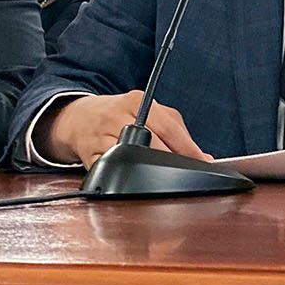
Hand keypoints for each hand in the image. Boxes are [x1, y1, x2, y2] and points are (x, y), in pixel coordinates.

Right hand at [40, 91, 209, 167]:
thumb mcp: (147, 109)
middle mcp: (118, 117)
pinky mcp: (92, 157)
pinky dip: (131, 180)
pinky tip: (140, 182)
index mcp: (136, 101)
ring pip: (135, 161)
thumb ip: (176, 129)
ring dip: (153, 174)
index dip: (188, 149)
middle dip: (173, 163)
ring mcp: (103, 137)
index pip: (168, 128)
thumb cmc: (120, 114)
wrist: (80, 118)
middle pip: (153, 146)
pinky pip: (116, 172)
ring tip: (165, 180)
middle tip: (186, 174)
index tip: (203, 163)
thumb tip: (203, 157)